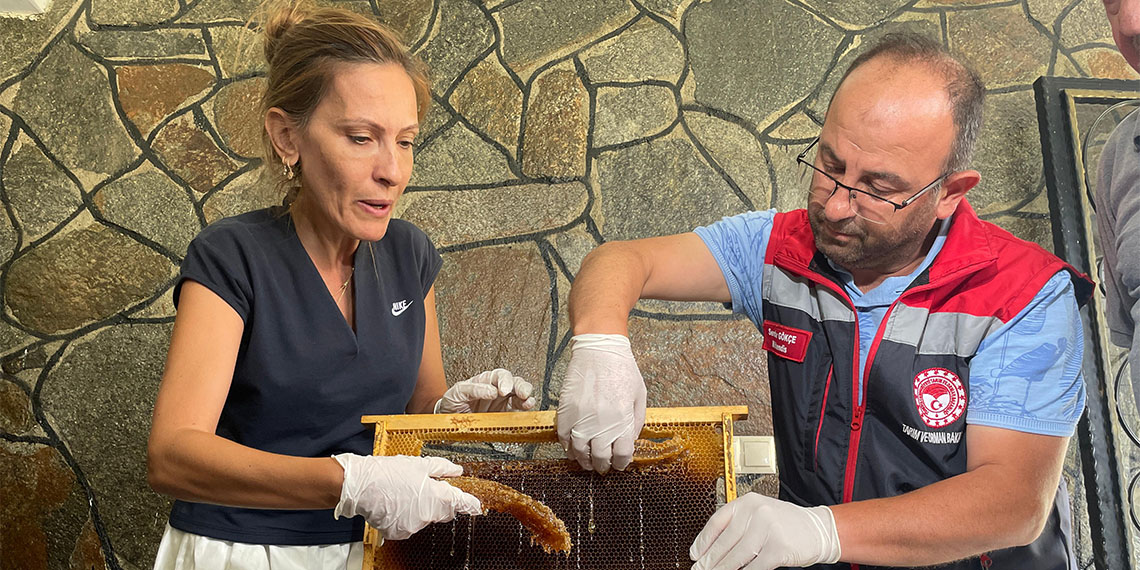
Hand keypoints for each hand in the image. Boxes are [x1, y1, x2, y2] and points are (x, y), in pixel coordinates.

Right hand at [333, 454, 481, 539]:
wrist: (362, 486)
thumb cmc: (388, 472)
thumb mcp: (419, 464)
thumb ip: (442, 468)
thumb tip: (457, 471)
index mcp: (436, 497)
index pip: (460, 503)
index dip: (469, 504)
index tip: (476, 506)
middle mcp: (427, 515)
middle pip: (442, 512)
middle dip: (439, 502)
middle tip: (425, 488)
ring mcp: (413, 526)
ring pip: (424, 518)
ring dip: (419, 508)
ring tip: (403, 493)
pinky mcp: (398, 532)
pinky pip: (408, 525)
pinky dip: (405, 517)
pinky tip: (395, 504)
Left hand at [434, 369, 535, 412]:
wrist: (448, 422)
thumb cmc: (452, 404)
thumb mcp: (456, 393)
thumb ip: (472, 389)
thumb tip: (491, 390)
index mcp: (485, 381)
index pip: (499, 376)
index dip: (504, 381)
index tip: (503, 390)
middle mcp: (496, 389)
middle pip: (514, 382)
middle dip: (521, 386)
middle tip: (522, 394)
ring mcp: (502, 402)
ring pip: (520, 394)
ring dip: (526, 396)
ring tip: (527, 401)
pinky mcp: (504, 415)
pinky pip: (518, 410)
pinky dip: (525, 408)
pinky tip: (527, 408)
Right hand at [556, 334, 646, 472]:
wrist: (598, 349)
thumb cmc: (622, 370)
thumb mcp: (640, 395)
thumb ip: (636, 421)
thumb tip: (630, 442)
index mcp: (622, 419)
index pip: (622, 455)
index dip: (621, 463)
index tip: (619, 463)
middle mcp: (601, 422)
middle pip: (600, 458)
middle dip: (603, 466)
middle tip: (603, 467)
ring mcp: (581, 418)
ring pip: (580, 452)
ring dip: (584, 461)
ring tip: (588, 462)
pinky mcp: (565, 411)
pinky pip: (563, 438)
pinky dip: (568, 448)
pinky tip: (573, 450)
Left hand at [689, 493, 840, 569]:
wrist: (819, 529)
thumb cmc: (787, 524)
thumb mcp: (760, 515)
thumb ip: (738, 527)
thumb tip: (711, 548)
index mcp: (748, 502)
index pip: (718, 521)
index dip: (703, 540)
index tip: (695, 554)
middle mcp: (757, 512)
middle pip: (726, 541)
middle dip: (711, 560)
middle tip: (700, 569)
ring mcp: (769, 529)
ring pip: (738, 556)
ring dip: (724, 569)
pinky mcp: (779, 548)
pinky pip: (755, 566)